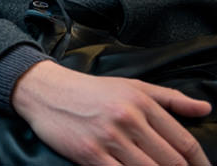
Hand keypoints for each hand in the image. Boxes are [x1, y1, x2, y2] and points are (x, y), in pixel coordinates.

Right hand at [11, 60, 211, 165]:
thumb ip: (171, 98)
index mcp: (142, 103)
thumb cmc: (90, 90)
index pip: (184, 142)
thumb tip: (205, 109)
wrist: (44, 91)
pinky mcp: (89, 154)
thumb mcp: (132, 86)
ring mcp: (108, 139)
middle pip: (171, 162)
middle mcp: (128, 120)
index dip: (200, 163)